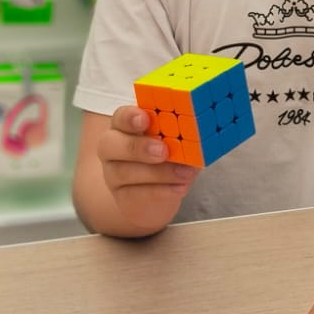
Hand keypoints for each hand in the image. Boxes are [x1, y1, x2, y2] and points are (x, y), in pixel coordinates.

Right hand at [98, 106, 199, 227]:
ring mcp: (113, 174)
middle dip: (137, 146)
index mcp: (125, 125)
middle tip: (163, 150)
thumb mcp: (178, 140)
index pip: (120, 117)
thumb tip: (204, 131)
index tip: (145, 119)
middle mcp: (112, 147)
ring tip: (185, 172)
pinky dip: (161, 191)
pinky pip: (136, 194)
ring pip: (125, 172)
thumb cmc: (169, 155)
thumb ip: (184, 134)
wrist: (158, 192)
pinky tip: (181, 187)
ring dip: (158, 173)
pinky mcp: (121, 197)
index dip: (130, 117)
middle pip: (110, 144)